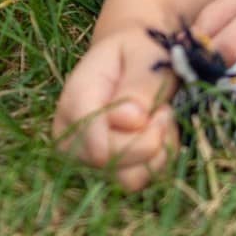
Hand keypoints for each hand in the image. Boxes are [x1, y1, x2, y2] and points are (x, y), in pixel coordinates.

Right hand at [54, 21, 180, 191]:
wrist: (134, 60)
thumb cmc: (139, 54)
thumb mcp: (145, 55)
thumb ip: (139, 84)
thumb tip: (133, 120)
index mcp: (74, 99)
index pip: (90, 135)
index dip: (129, 133)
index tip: (156, 111)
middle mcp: (70, 135)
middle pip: (108, 163)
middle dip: (149, 139)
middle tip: (164, 109)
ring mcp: (85, 159)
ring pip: (126, 179)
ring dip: (157, 152)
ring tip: (161, 120)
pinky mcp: (107, 172)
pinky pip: (140, 181)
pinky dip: (160, 160)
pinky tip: (160, 134)